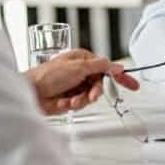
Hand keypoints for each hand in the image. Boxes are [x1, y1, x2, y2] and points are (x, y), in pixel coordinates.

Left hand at [25, 49, 139, 114]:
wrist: (30, 93)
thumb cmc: (48, 75)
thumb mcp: (78, 67)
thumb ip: (100, 66)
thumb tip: (117, 65)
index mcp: (83, 59)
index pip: (107, 67)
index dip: (121, 76)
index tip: (134, 85)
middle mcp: (80, 72)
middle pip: (100, 84)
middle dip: (94, 92)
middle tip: (91, 96)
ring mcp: (75, 85)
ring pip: (91, 96)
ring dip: (81, 99)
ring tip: (71, 100)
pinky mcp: (70, 99)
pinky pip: (81, 104)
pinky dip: (73, 104)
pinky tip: (62, 102)